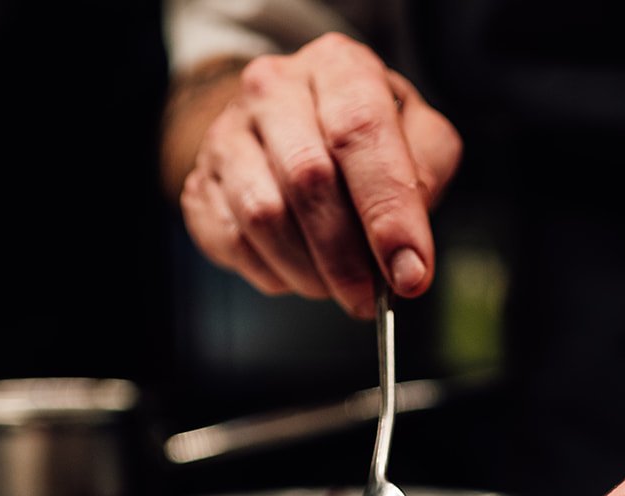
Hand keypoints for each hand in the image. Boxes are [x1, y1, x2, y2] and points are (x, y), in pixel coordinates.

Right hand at [178, 33, 461, 317]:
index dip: (388, 211)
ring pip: (265, 217)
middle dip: (347, 256)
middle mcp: (273, 89)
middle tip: (371, 298)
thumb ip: (424, 178)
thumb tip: (405, 252)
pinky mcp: (201, 183)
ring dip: (309, 270)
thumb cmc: (362, 135)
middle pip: (308, 178)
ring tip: (337, 286)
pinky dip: (273, 272)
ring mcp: (227, 135)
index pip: (361, 132)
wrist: (288, 125)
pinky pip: (234, 242)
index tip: (409, 272)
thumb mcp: (416, 136)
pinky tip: (298, 271)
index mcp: (336, 67)